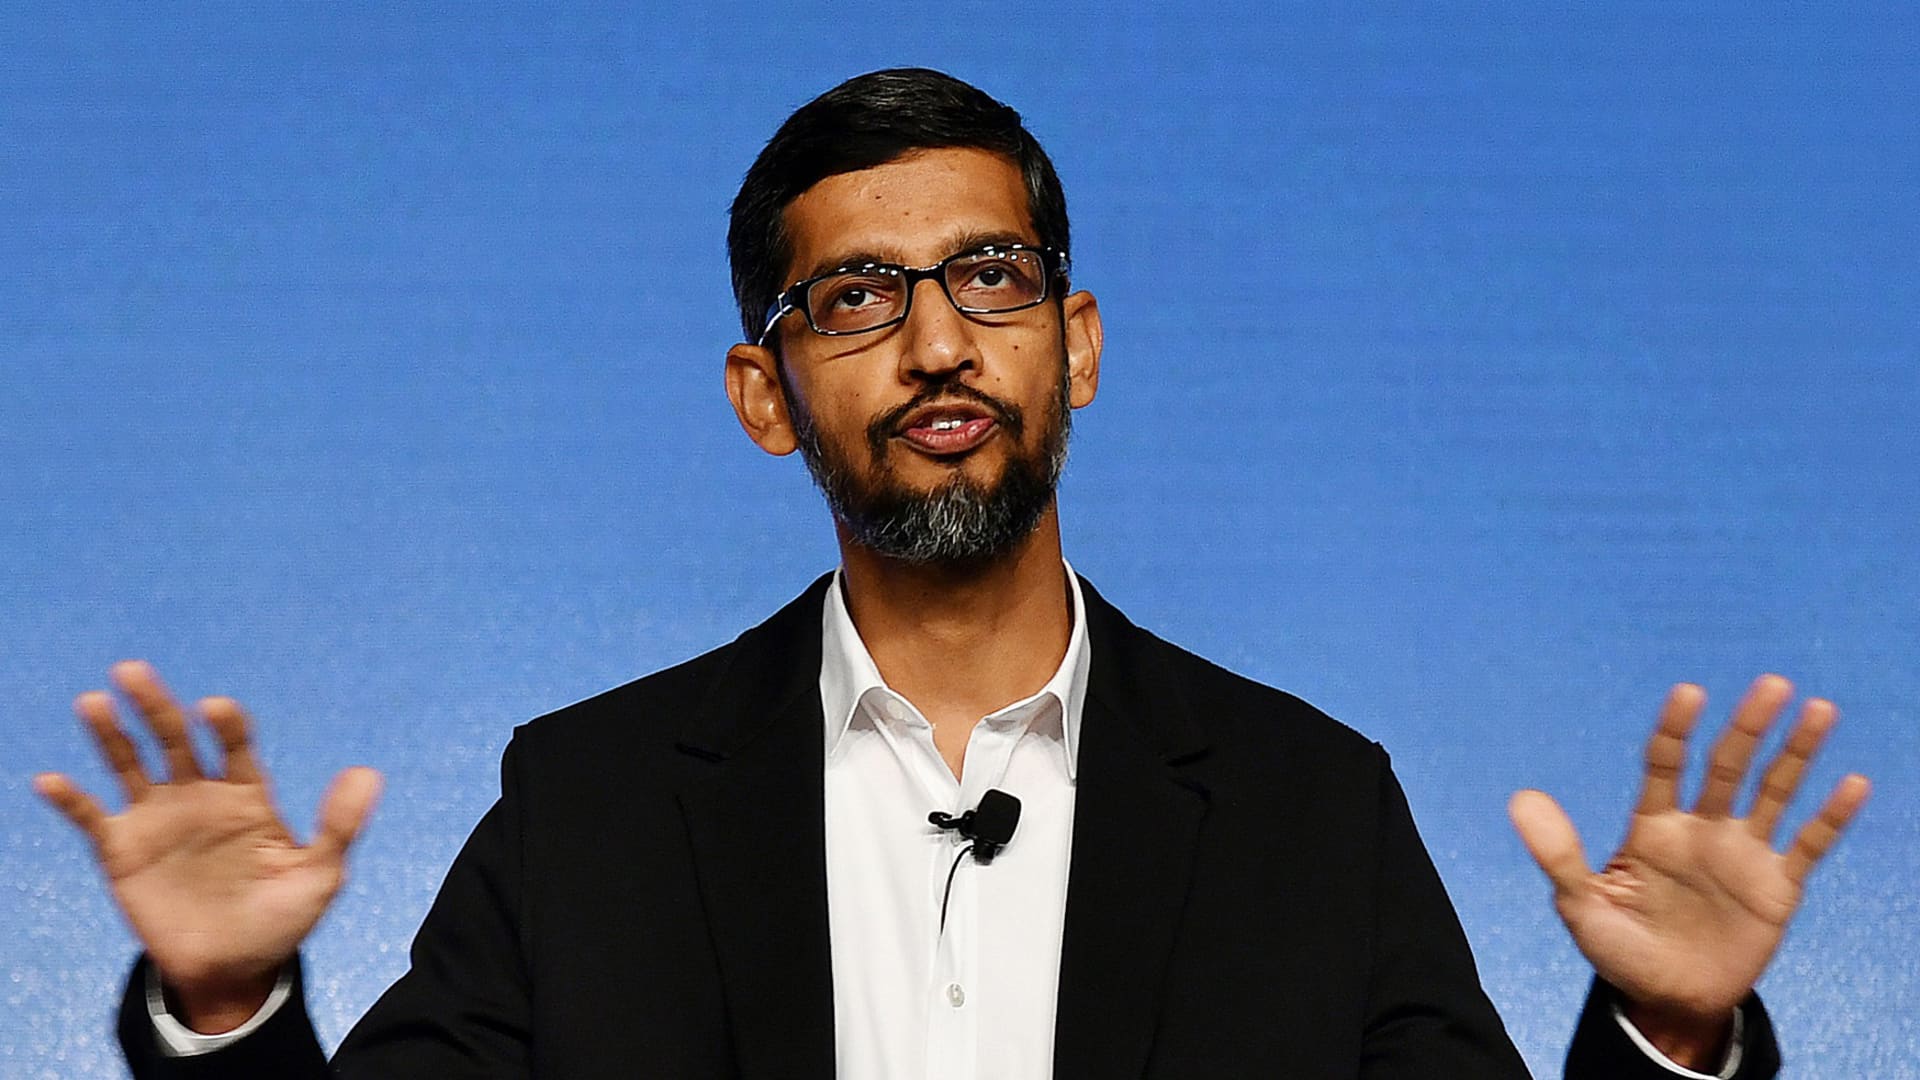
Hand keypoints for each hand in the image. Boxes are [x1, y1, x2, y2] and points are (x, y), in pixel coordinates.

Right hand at [34, 661, 381, 1033]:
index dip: (225, 725)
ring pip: (130, 765)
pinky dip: (71, 800)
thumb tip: (369, 773)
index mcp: (247, 795)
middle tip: (134, 670)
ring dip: (111, 735)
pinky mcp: (124, 851)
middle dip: (157, 705)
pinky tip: (50, 780)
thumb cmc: (280, 919)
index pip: (233, 745)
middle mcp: (199, 796)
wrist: (235, 970)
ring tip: (93, 702)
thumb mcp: (319, 876)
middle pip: (175, 739)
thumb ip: (339, 826)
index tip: (216, 708)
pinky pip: (92, 819)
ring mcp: (159, 820)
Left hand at [1509, 675, 1869, 1066]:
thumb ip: (1558, 854)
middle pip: (1728, 766)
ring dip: (1796, 752)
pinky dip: (1830, 816)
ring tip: (1820, 709)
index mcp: (1652, 827)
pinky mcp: (1776, 887)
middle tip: (1773, 684)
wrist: (1668, 1001)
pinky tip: (1851, 783)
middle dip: (1749, 725)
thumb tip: (1521, 799)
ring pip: (1773, 791)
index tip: (1688, 692)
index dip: (1675, 729)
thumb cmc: (1620, 950)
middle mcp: (1701, 829)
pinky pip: (1808, 844)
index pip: (1665, 764)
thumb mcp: (1581, 906)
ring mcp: (1742, 854)